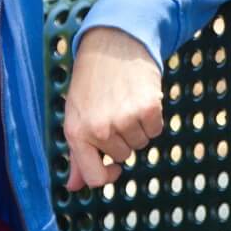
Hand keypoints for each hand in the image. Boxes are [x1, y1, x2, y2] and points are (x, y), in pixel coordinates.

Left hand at [63, 27, 164, 189]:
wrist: (112, 43)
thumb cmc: (91, 81)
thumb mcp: (75, 115)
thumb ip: (77, 153)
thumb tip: (74, 187)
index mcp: (77, 133)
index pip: (94, 178)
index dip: (107, 175)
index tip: (112, 167)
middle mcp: (100, 130)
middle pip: (123, 156)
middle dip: (121, 139)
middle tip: (115, 112)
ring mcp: (125, 120)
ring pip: (141, 144)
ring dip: (137, 128)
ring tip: (126, 103)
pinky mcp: (148, 108)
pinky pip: (156, 130)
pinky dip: (152, 119)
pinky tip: (141, 99)